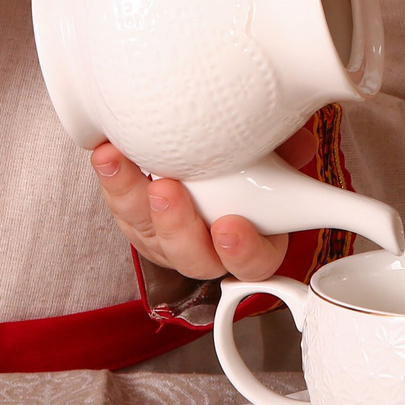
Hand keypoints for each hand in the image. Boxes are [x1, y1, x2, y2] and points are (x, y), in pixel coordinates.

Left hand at [93, 126, 316, 280]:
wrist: (207, 154)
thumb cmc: (249, 165)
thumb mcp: (276, 155)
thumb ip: (286, 150)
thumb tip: (298, 143)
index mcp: (253, 242)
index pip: (254, 262)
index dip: (243, 251)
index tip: (231, 228)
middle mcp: (207, 248)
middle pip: (193, 256)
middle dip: (178, 226)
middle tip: (168, 191)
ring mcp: (168, 237)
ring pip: (148, 232)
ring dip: (131, 197)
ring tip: (119, 162)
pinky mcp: (136, 217)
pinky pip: (120, 205)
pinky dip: (111, 178)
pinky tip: (106, 150)